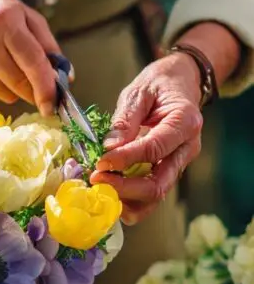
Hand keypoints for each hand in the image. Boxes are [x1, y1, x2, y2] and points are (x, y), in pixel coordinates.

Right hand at [0, 0, 61, 111]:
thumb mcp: (20, 10)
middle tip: (38, 90)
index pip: (32, 61)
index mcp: (4, 20)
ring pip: (3, 93)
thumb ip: (45, 42)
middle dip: (33, 92)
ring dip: (13, 88)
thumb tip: (66, 75)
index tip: (54, 104)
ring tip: (6, 66)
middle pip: (18, 83)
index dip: (46, 87)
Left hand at [90, 53, 202, 224]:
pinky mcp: (169, 170)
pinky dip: (130, 199)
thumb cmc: (159, 85)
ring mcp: (179, 163)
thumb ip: (125, 120)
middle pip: (158, 184)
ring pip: (156, 196)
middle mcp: (187, 148)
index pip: (154, 149)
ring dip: (126, 200)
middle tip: (96, 180)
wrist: (180, 83)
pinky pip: (151, 194)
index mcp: (185, 122)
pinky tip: (109, 190)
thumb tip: (109, 148)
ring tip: (100, 189)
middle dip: (124, 188)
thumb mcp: (139, 92)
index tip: (100, 162)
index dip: (125, 159)